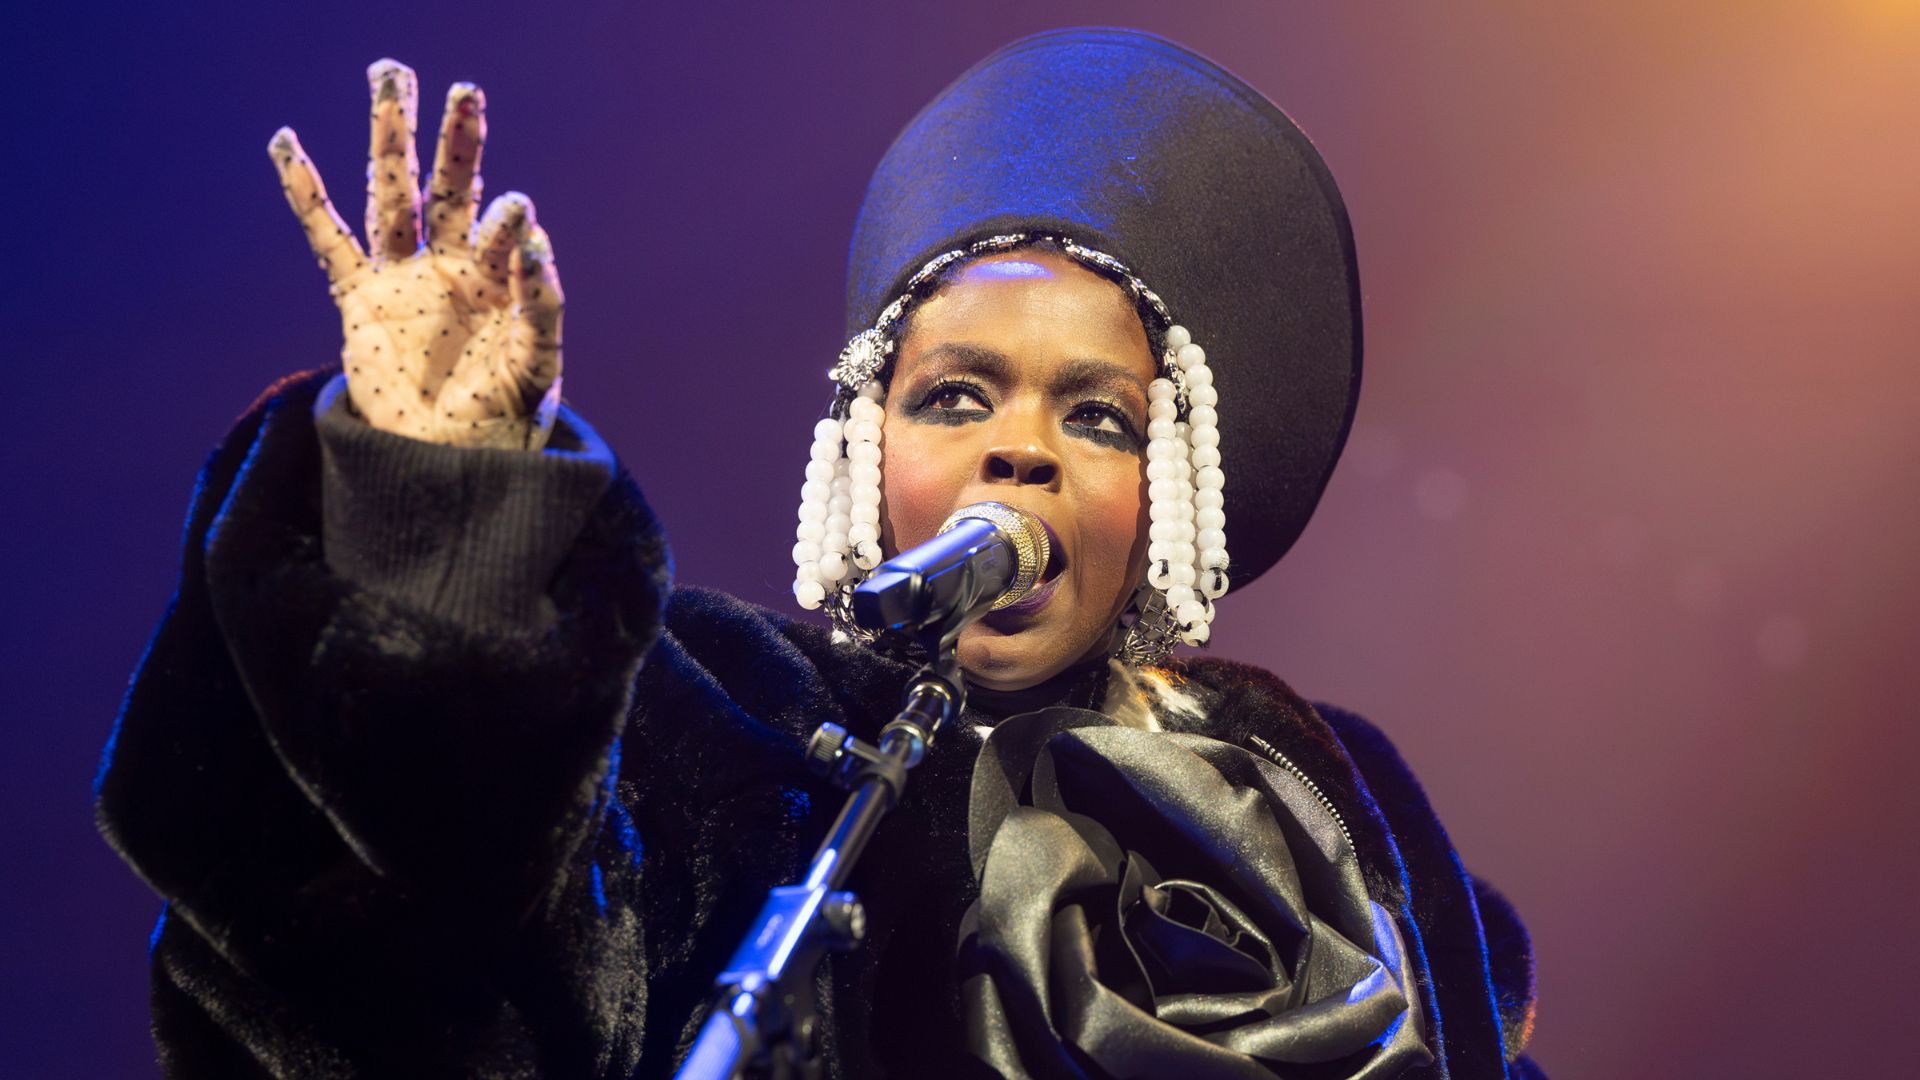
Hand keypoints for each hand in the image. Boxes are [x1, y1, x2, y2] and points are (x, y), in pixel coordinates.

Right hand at [269, 59, 562, 448]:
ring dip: (389, 138)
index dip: (508, 222)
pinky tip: (286, 142)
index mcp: (500, 282)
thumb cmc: (505, 419)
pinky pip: (329, 238)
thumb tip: (540, 241)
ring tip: (390, 76)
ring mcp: (404, 280)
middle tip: (463, 88)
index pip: (505, 234)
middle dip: (455, 139)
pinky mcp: (360, 302)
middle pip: (449, 188)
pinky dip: (306, 193)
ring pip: (392, 194)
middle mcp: (452, 269)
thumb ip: (541, 307)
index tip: (516, 210)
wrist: (450, 468)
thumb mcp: (537, 366)